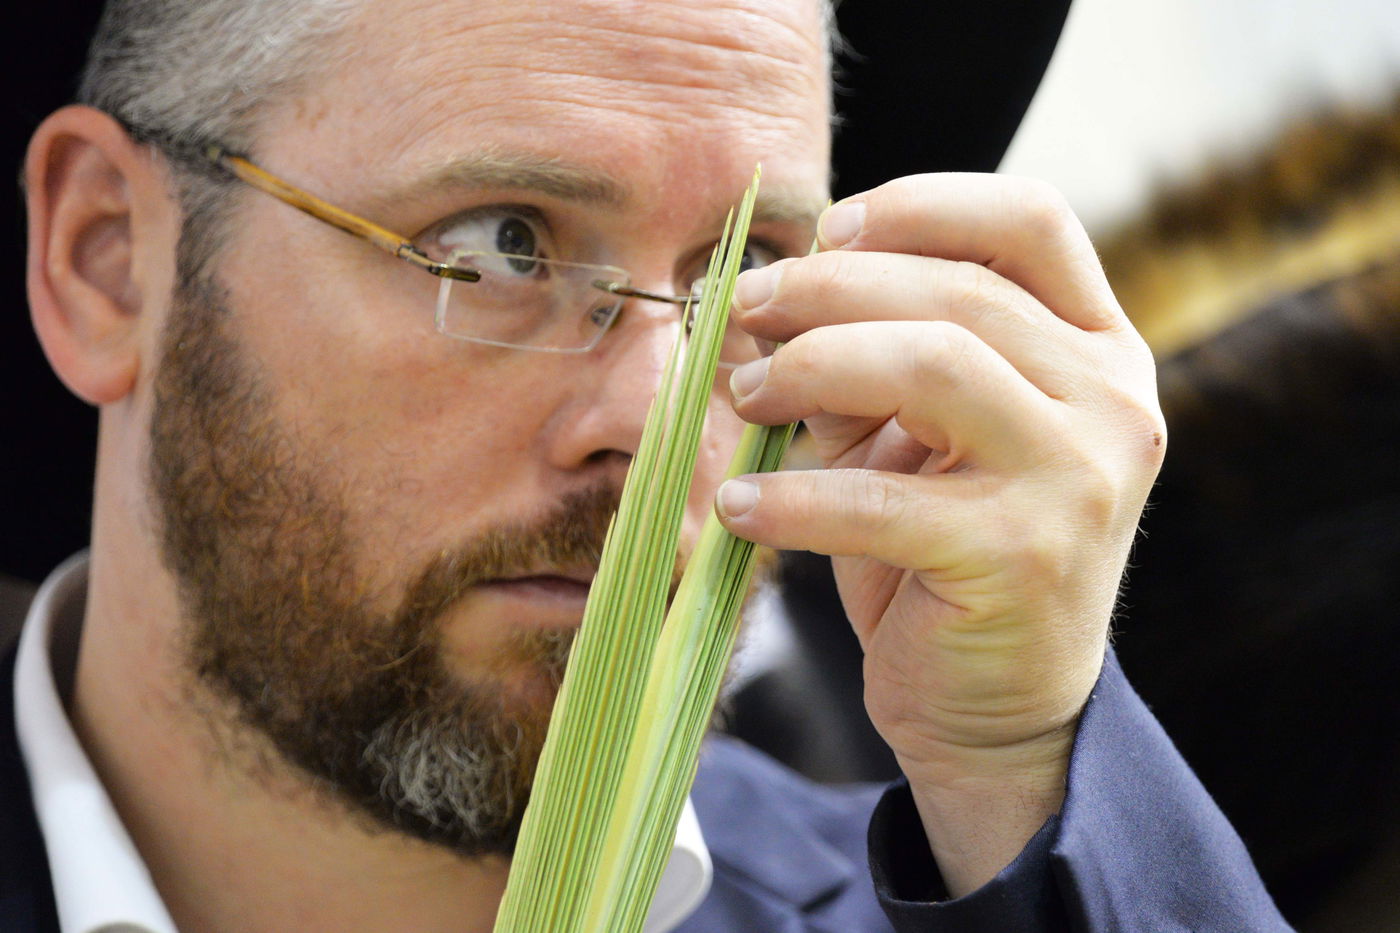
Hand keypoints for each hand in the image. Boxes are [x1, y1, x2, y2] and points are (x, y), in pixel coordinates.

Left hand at [716, 174, 1165, 893]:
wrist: (993, 704)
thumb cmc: (944, 552)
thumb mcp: (912, 438)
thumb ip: (862, 363)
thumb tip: (764, 299)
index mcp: (1096, 349)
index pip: (1030, 221)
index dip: (919, 206)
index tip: (825, 232)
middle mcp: (1110, 401)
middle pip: (959, 290)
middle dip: (826, 289)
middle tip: (743, 313)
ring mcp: (1080, 478)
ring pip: (935, 365)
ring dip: (812, 366)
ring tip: (744, 393)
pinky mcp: (1023, 557)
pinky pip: (883, 502)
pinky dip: (793, 496)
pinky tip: (740, 505)